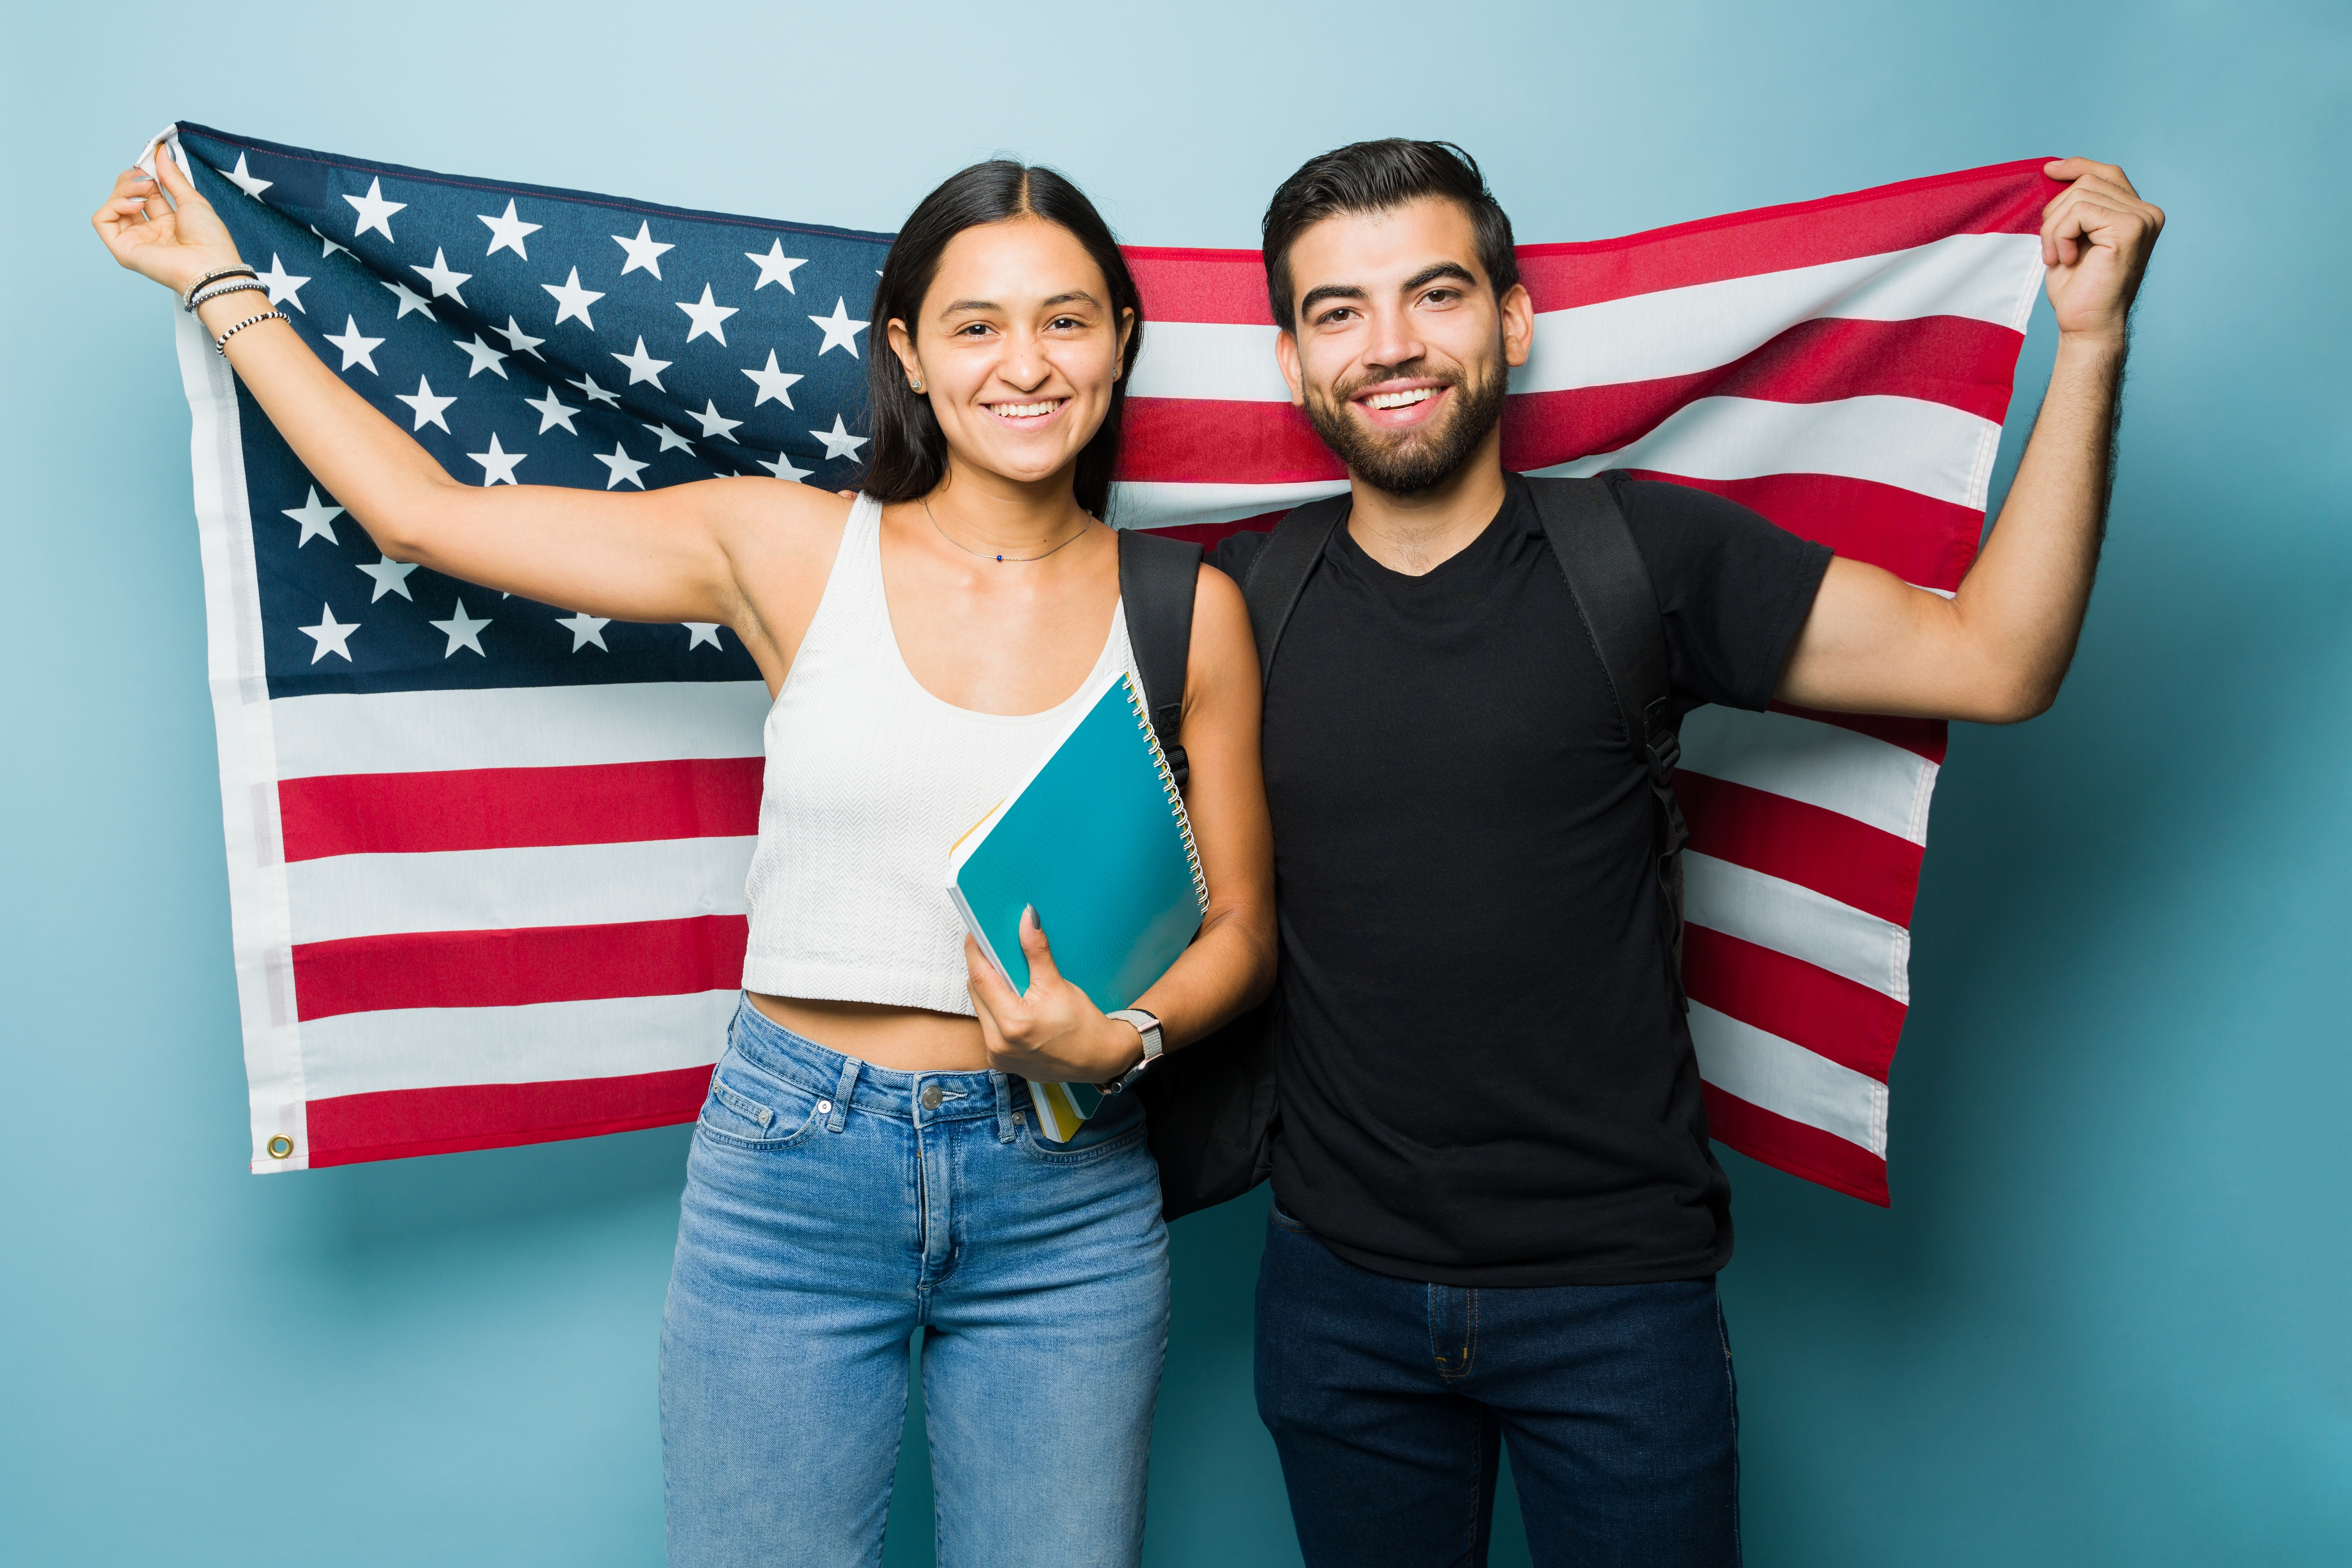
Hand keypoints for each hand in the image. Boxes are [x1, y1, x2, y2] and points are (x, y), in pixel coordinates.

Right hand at [91, 145, 247, 297]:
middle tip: (146, 176)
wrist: (211, 266)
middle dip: (132, 180)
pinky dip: (113, 206)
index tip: (152, 162)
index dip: (145, 175)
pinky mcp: (123, 250)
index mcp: (168, 223)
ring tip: (144, 187)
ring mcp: (135, 241)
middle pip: (125, 197)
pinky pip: (102, 220)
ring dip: (124, 190)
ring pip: (112, 206)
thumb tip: (160, 153)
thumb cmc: (210, 240)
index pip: (145, 193)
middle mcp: (150, 232)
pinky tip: (134, 204)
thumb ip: (173, 177)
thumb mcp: (192, 200)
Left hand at [964, 908, 1144, 1085]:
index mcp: (1014, 1024)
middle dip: (982, 968)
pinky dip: (994, 1009)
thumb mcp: (1058, 985)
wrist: (1097, 1061)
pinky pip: (988, 1026)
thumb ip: (1036, 951)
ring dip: (987, 989)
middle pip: (976, 993)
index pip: (981, 978)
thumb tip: (1027, 919)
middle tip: (993, 950)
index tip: (976, 933)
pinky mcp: (999, 1060)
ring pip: (980, 1009)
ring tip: (1004, 974)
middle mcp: (999, 1044)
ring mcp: (997, 1055)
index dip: (976, 951)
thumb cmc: (1083, 1026)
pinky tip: (1011, 1000)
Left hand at [2039, 157, 2163, 346]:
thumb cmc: (2079, 288)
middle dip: (2055, 212)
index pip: (2107, 173)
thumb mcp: (2073, 237)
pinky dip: (2060, 235)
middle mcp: (2147, 212)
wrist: (2087, 324)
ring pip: (2079, 195)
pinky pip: (2079, 212)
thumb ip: (2076, 206)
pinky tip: (2066, 259)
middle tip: (2051, 248)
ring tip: (2057, 257)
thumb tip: (2057, 172)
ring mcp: (2142, 219)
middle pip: (2088, 182)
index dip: (2077, 166)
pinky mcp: (2129, 229)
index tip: (2049, 170)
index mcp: (2138, 212)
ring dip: (2054, 228)